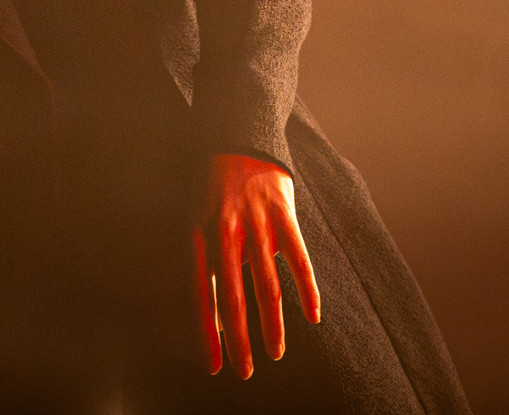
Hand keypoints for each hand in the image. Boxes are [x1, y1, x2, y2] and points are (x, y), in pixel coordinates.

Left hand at [193, 152, 321, 378]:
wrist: (239, 134)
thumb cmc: (212, 183)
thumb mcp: (195, 216)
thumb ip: (207, 260)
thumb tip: (216, 310)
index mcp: (197, 233)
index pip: (201, 294)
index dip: (207, 333)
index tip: (214, 366)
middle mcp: (224, 232)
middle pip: (233, 298)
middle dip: (239, 340)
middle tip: (245, 372)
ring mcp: (256, 224)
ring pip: (266, 286)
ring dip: (272, 324)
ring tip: (276, 353)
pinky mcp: (284, 215)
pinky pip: (299, 261)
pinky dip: (307, 291)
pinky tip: (313, 316)